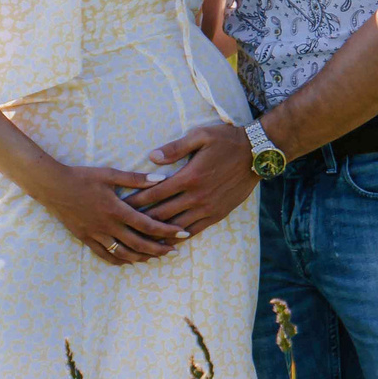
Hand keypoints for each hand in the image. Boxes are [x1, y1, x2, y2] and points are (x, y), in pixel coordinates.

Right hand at [32, 163, 189, 265]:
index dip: (167, 231)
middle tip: (175, 250)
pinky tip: (131, 261)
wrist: (52, 186)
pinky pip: (105, 255)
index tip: (183, 234)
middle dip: (159, 249)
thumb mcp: (110, 174)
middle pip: (139, 243)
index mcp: (116, 209)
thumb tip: (161, 179)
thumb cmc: (82, 177)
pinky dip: (120, 260)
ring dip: (142, 257)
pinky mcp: (86, 239)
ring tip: (156, 257)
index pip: (147, 224)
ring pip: (123, 253)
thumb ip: (136, 179)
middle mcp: (107, 225)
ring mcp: (96, 234)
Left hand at [131, 121, 260, 233]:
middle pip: (161, 213)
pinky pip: (194, 231)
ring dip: (156, 233)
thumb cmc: (227, 141)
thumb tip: (151, 157)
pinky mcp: (217, 215)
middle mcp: (196, 197)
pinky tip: (166, 242)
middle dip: (139, 219)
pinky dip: (178, 238)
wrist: (257, 154)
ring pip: (175, 227)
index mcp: (189, 177)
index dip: (136, 200)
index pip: (154, 193)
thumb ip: (175, 148)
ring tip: (139, 238)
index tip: (120, 205)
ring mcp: (207, 208)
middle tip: (122, 225)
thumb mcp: (200, 136)